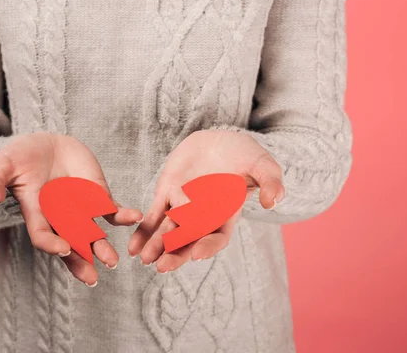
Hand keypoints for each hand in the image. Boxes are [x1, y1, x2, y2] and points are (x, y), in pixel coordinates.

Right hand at [0, 132, 142, 285]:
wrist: (45, 145)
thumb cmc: (20, 157)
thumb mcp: (3, 164)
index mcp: (37, 212)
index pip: (43, 235)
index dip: (51, 244)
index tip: (63, 249)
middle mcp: (60, 216)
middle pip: (71, 244)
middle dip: (80, 261)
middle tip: (91, 279)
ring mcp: (80, 208)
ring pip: (94, 234)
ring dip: (103, 247)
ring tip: (113, 261)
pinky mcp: (97, 196)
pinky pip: (112, 210)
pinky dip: (123, 215)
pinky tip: (134, 218)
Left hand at [128, 129, 284, 272]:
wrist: (219, 140)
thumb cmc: (244, 154)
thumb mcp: (261, 164)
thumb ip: (270, 181)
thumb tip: (275, 200)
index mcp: (225, 214)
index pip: (218, 237)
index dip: (208, 246)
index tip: (197, 254)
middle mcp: (203, 216)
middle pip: (189, 241)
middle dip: (176, 254)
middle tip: (162, 267)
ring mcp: (183, 207)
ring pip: (168, 231)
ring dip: (156, 246)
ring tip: (144, 259)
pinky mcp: (166, 194)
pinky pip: (153, 215)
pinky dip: (143, 230)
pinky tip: (132, 247)